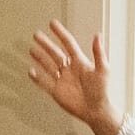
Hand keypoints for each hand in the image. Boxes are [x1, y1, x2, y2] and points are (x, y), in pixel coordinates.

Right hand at [30, 20, 122, 134]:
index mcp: (80, 61)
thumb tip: (98, 35)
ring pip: (48, 65)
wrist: (97, 110)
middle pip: (55, 53)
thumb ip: (98, 53)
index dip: (60, 33)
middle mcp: (69, 68)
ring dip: (40, 57)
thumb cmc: (102, 91)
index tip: (52, 24)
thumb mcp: (103, 69)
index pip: (68, 43)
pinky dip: (38, 77)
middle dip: (45, 43)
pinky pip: (45, 82)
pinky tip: (31, 71)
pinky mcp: (57, 91)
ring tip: (31, 49)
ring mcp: (62, 79)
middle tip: (36, 35)